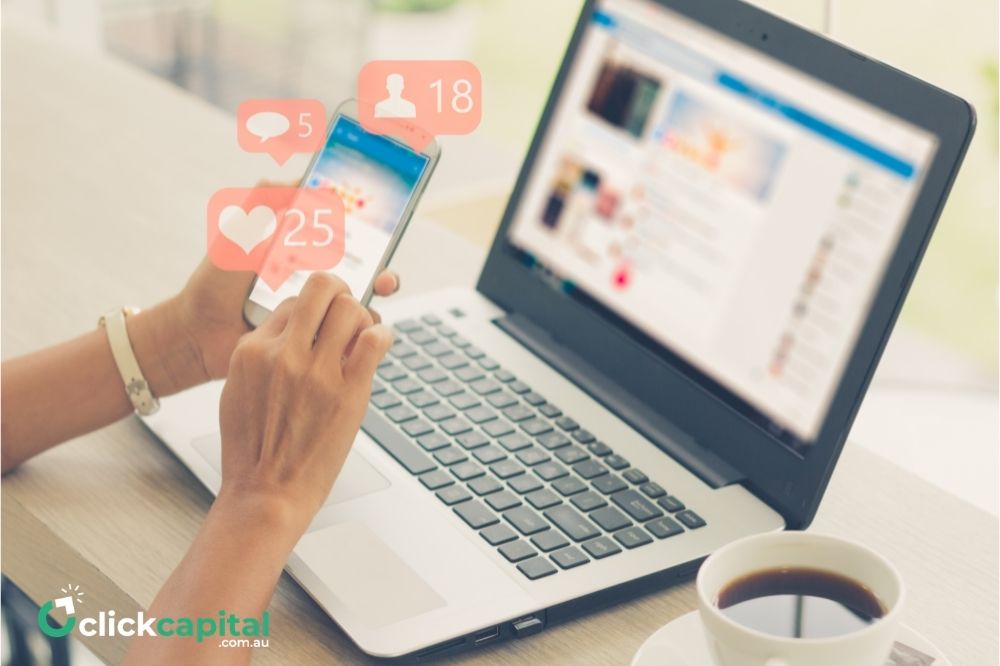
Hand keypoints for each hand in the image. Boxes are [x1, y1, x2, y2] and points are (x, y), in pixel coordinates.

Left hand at [141, 180, 399, 394]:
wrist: (198, 334)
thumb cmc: (214, 284)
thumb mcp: (238, 236)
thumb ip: (263, 204)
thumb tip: (299, 178)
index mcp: (299, 251)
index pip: (341, 235)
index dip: (366, 228)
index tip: (381, 220)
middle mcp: (313, 280)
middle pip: (362, 268)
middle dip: (381, 264)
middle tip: (384, 268)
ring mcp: (315, 310)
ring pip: (359, 300)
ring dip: (376, 293)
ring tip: (378, 289)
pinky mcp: (312, 337)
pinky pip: (345, 333)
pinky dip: (361, 328)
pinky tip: (362, 323)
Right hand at [216, 272, 392, 527]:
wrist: (266, 493)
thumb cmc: (254, 450)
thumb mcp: (240, 391)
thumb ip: (263, 356)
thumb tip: (292, 332)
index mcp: (252, 350)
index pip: (291, 301)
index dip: (312, 308)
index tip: (323, 318)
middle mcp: (283, 354)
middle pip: (322, 289)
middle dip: (340, 294)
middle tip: (348, 309)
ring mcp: (317, 372)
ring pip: (351, 308)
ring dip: (363, 317)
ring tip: (363, 334)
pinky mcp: (348, 392)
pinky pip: (374, 341)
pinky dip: (382, 336)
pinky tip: (378, 346)